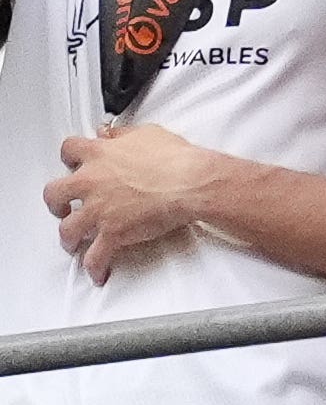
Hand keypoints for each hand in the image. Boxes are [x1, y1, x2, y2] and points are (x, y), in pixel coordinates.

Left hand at [46, 125, 218, 284]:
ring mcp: (98, 210)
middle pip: (54, 194)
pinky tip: (98, 272)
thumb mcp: (148, 134)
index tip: (72, 164)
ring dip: (69, 237)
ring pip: (67, 230)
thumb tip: (108, 132)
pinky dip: (95, 267)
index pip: (69, 150)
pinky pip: (95, 257)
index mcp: (99, 155)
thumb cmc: (176, 159)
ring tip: (74, 242)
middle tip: (64, 207)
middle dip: (56, 203)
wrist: (191, 181)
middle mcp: (91, 182)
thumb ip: (122, 135)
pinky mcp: (112, 233)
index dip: (69, 158)